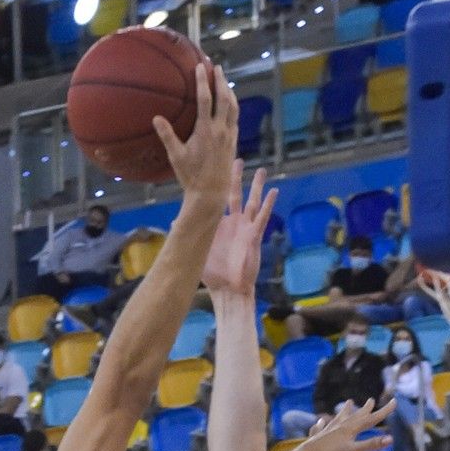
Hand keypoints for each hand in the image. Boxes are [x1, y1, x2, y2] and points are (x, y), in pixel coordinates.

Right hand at [153, 65, 237, 212]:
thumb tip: (156, 118)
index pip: (205, 99)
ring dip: (229, 92)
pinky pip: (235, 119)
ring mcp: (229, 135)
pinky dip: (233, 107)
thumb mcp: (176, 157)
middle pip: (223, 98)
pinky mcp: (233, 142)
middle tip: (217, 68)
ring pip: (233, 107)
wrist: (211, 192)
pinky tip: (230, 105)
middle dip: (220, 81)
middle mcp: (220, 130)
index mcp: (205, 130)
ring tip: (225, 82)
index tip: (201, 67)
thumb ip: (167, 136)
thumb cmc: (190, 176)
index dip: (202, 81)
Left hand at [201, 163, 276, 297]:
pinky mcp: (254, 236)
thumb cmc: (214, 275)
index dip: (217, 186)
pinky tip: (274, 191)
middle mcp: (234, 224)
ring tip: (262, 171)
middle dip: (236, 179)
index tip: (214, 169)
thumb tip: (174, 221)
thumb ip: (190, 233)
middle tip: (237, 160)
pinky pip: (263, 218)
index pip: (218, 200)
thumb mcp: (199, 250)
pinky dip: (268, 204)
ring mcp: (245, 229)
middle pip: (235, 195)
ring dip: (257, 187)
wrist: (228, 290)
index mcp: (220, 225)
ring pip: (253, 202)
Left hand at [290, 399, 390, 450]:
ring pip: (339, 417)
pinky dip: (322, 424)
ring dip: (345, 410)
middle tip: (370, 400)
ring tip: (348, 402)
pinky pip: (320, 427)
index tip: (394, 401)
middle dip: (364, 409)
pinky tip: (319, 422)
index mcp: (350, 428)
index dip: (383, 411)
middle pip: (355, 415)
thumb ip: (370, 445)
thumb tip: (390, 439)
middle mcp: (340, 426)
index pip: (370, 419)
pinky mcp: (317, 437)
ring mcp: (328, 430)